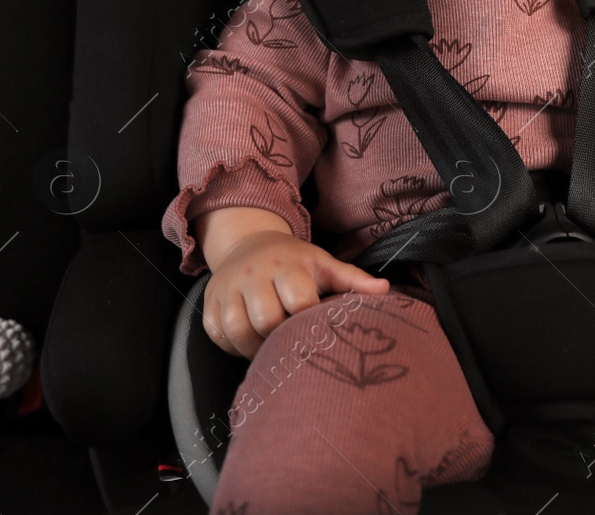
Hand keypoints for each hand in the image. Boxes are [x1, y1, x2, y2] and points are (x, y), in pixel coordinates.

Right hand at [202, 229, 388, 359]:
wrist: (247, 243)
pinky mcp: (209, 303)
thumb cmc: (293, 260)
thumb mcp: (323, 264)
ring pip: (238, 330)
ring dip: (255, 349)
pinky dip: (233, 347)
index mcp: (287, 265)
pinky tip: (248, 345)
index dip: (309, 325)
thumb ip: (352, 279)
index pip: (299, 302)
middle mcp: (254, 273)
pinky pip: (217, 334)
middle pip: (265, 319)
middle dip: (280, 340)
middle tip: (292, 349)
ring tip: (271, 351)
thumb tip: (385, 290)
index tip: (317, 337)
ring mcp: (227, 288)